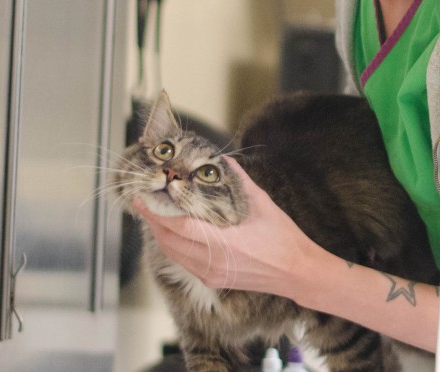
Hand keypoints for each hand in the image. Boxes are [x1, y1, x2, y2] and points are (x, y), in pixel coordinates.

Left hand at [132, 156, 319, 294]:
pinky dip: (174, 246)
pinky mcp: (213, 280)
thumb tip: (223, 160)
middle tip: (142, 202)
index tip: (145, 197)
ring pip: (173, 254)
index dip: (158, 213)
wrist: (296, 272)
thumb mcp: (263, 205)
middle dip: (152, 222)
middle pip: (169, 242)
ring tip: (153, 215)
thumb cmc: (283, 238)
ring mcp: (212, 274)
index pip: (180, 227)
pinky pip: (184, 262)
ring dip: (160, 234)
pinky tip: (173, 232)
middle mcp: (214, 262)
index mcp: (226, 242)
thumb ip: (240, 181)